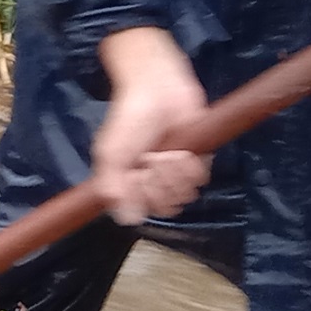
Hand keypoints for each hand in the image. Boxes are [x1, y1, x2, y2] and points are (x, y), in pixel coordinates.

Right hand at [89, 27, 211, 227]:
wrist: (158, 89)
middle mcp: (153, 181)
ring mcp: (176, 172)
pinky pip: (201, 180)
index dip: (142, 198)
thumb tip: (126, 221)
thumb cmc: (129, 119)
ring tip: (168, 151)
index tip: (136, 177)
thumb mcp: (110, 153)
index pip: (140, 211)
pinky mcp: (198, 161)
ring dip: (176, 173)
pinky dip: (192, 166)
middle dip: (160, 183)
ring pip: (183, 195)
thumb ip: (112, 187)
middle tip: (152, 159)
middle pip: (164, 207)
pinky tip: (183, 151)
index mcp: (129, 182)